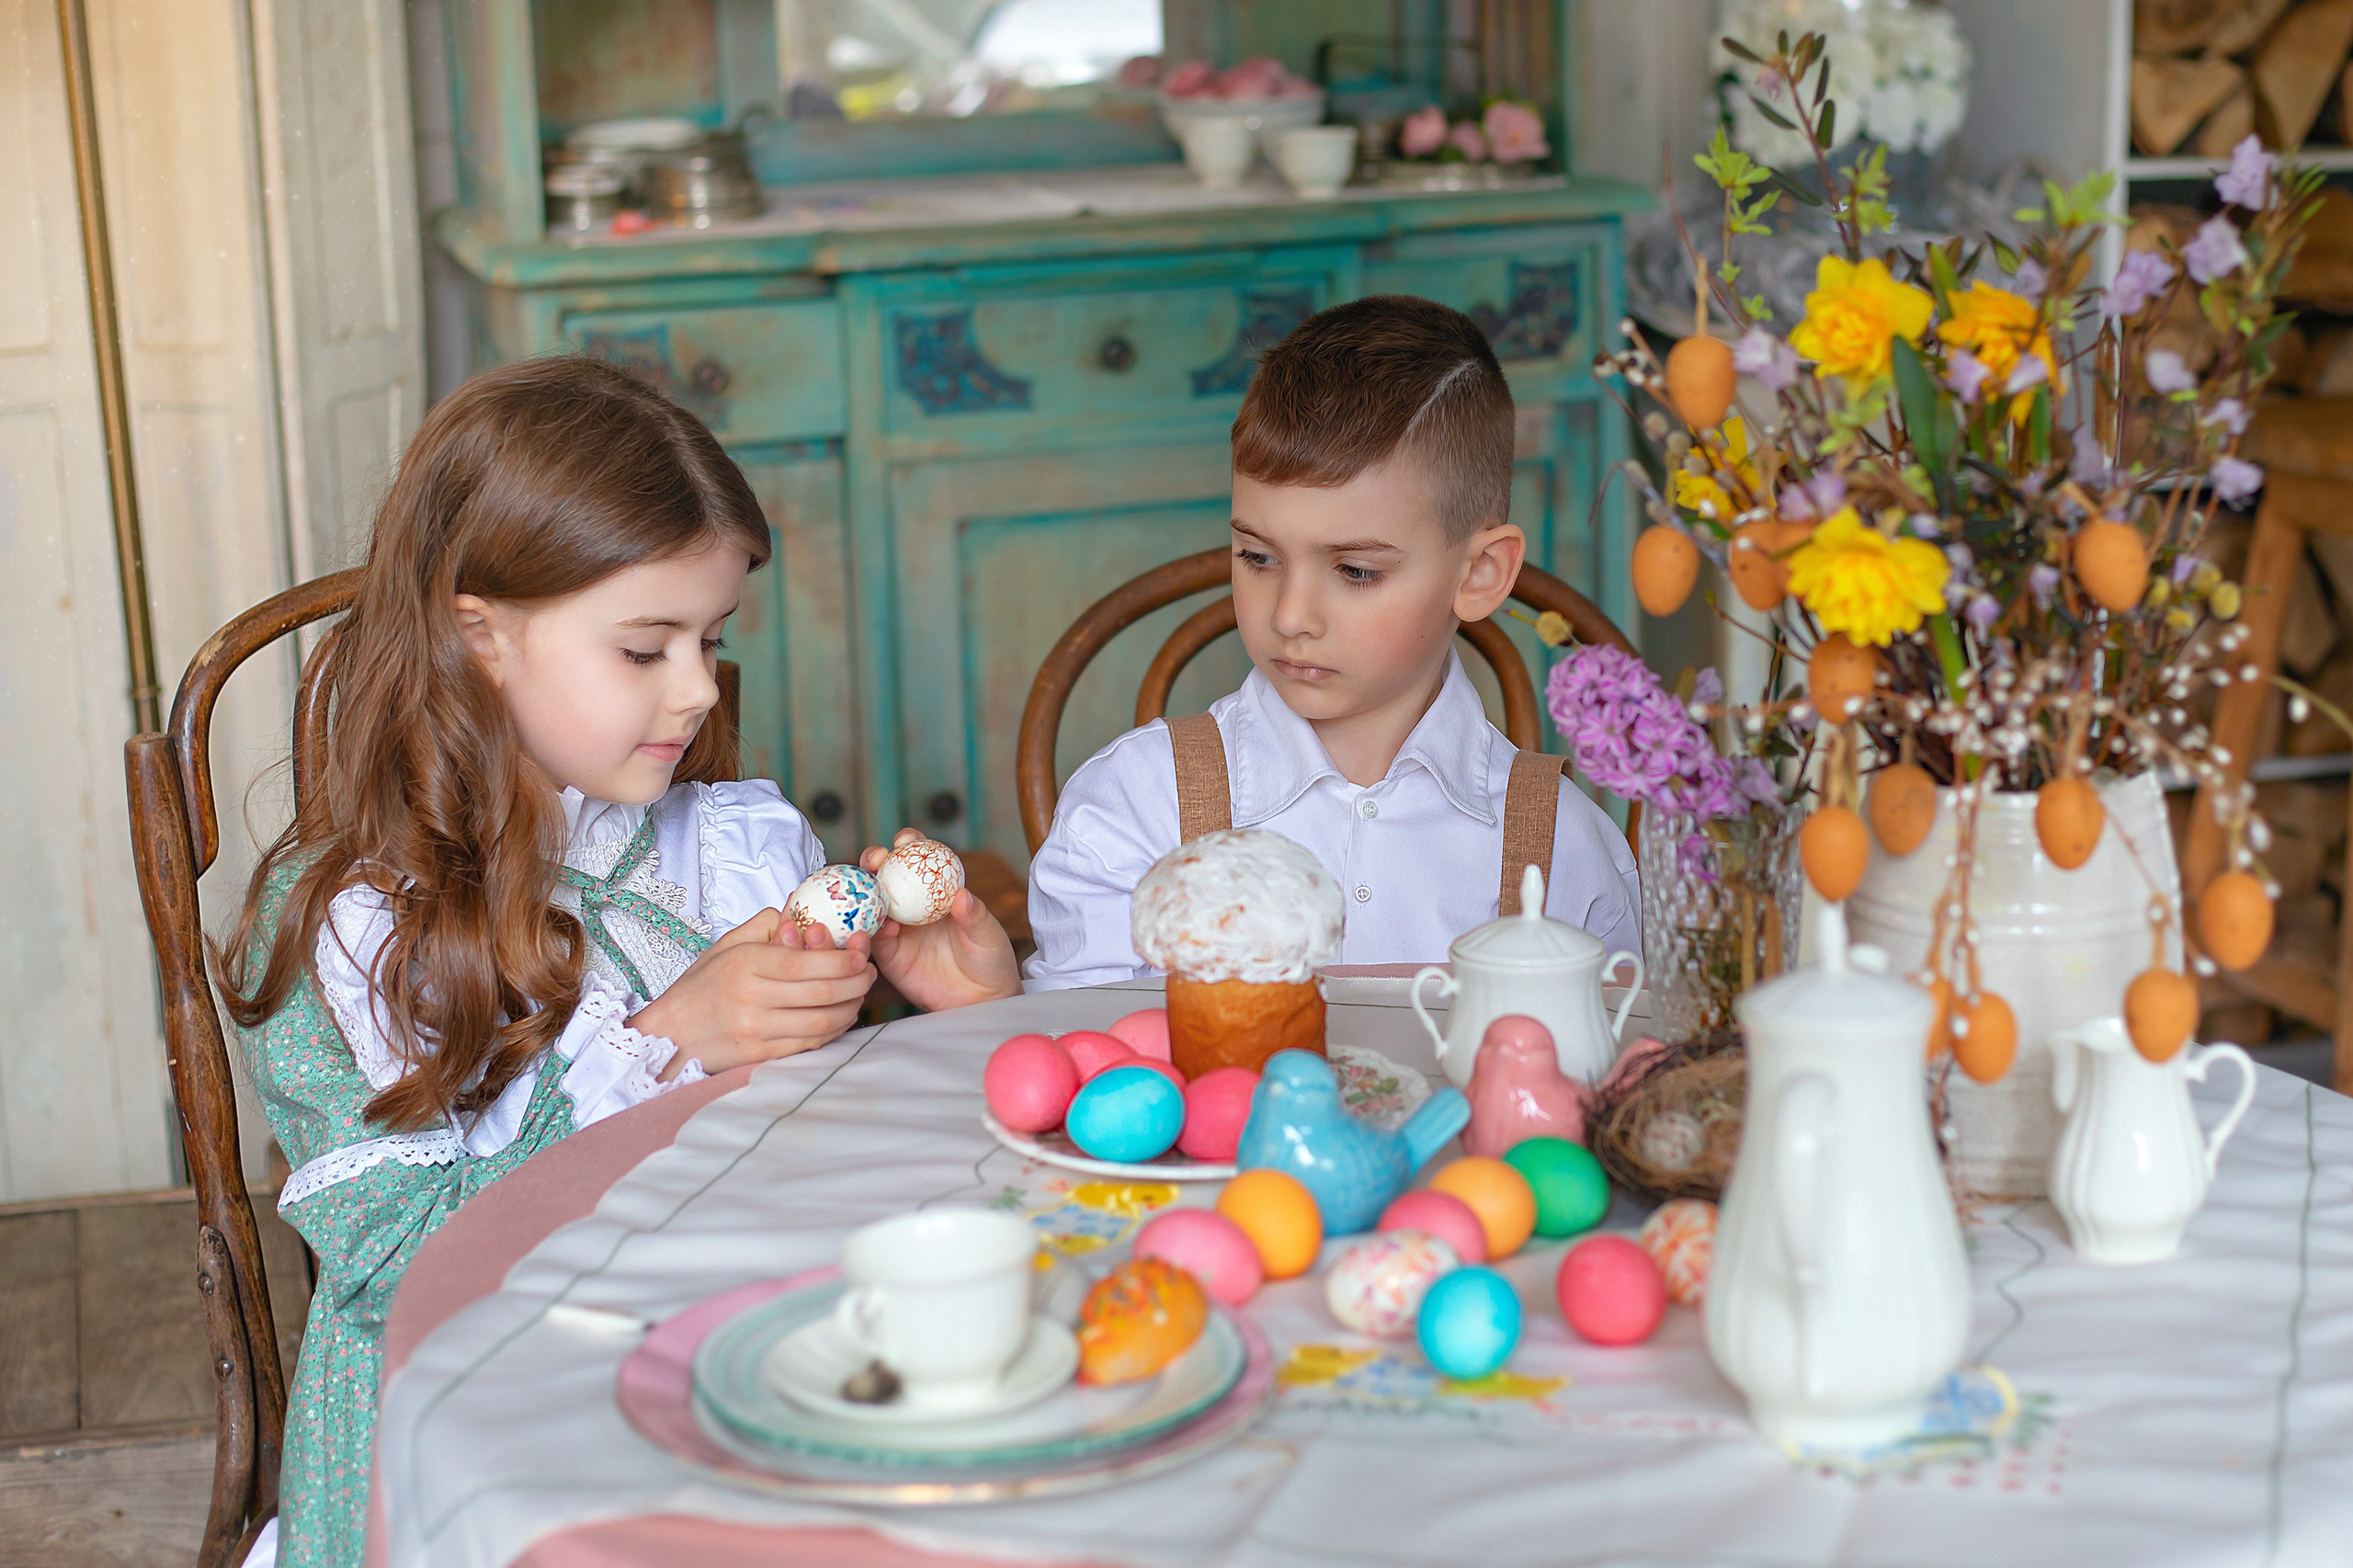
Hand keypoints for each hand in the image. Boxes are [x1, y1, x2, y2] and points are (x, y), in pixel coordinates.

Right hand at [627, 911, 875, 1075]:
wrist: (670, 1036)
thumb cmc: (701, 986)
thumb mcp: (725, 946)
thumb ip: (764, 926)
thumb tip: (801, 914)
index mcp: (744, 964)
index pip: (805, 963)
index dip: (842, 961)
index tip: (860, 956)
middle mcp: (751, 997)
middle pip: (821, 993)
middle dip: (856, 984)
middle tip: (869, 975)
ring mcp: (755, 1029)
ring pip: (821, 1021)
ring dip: (850, 1009)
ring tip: (859, 995)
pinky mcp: (759, 1054)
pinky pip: (809, 1043)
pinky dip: (833, 1030)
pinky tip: (840, 1017)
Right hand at [861, 828, 1023, 1010]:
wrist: (983, 999)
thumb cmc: (990, 959)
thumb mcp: (988, 934)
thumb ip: (975, 916)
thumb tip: (962, 895)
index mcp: (936, 892)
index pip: (918, 860)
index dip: (908, 845)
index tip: (906, 840)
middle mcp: (912, 907)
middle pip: (886, 877)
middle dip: (875, 861)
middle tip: (877, 858)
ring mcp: (899, 930)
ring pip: (873, 905)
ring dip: (867, 893)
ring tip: (872, 888)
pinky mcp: (891, 957)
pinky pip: (877, 940)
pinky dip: (876, 930)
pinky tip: (886, 927)